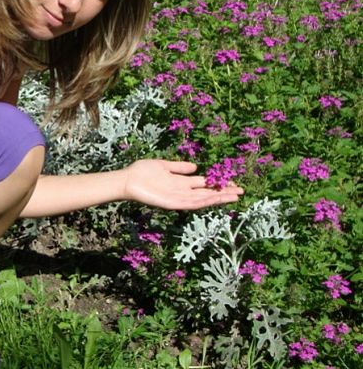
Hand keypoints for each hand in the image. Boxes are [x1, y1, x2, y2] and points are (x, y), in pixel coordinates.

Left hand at [123, 159, 243, 210]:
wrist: (126, 180)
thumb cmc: (142, 172)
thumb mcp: (164, 165)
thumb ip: (179, 167)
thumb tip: (196, 167)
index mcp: (181, 182)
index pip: (204, 184)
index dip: (219, 184)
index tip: (234, 183)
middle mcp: (182, 191)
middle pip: (207, 193)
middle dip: (223, 193)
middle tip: (241, 192)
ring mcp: (177, 198)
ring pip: (202, 199)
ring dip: (217, 198)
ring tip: (233, 196)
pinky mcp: (171, 203)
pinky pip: (189, 203)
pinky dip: (202, 201)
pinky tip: (213, 198)